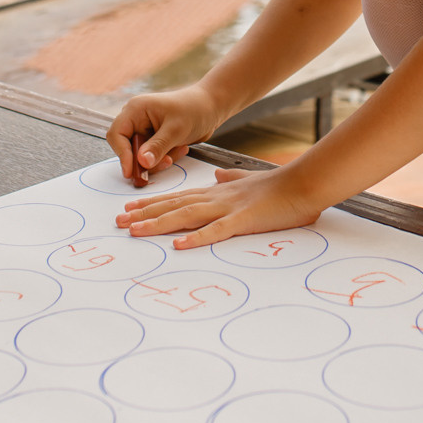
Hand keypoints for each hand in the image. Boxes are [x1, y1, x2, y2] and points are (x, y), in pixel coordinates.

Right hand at [106, 84, 221, 186]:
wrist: (212, 107)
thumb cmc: (194, 109)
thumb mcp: (176, 129)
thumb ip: (158, 146)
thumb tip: (141, 162)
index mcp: (136, 109)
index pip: (117, 134)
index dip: (122, 154)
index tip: (131, 172)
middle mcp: (137, 119)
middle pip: (128, 148)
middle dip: (145, 160)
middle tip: (163, 165)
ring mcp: (145, 130)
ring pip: (141, 156)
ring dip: (159, 160)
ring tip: (178, 151)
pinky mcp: (155, 139)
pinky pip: (153, 157)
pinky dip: (166, 157)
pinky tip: (181, 148)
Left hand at [115, 165, 323, 249]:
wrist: (303, 183)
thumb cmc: (280, 186)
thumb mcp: (250, 181)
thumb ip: (232, 178)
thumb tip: (218, 176)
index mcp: (218, 191)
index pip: (178, 197)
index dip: (153, 202)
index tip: (130, 206)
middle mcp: (217, 197)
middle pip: (174, 206)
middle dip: (145, 213)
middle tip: (118, 220)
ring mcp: (228, 208)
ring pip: (187, 216)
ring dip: (159, 224)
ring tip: (135, 231)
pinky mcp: (243, 221)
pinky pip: (217, 231)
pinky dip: (197, 238)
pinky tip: (179, 245)